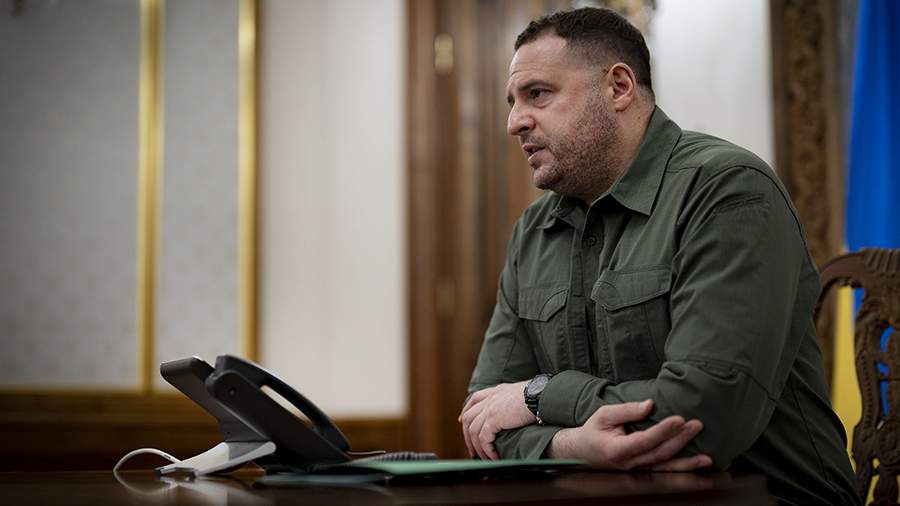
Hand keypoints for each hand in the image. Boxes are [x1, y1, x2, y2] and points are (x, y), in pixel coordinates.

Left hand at [458, 381, 533, 459]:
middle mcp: (491, 398)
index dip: (466, 410)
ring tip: (484, 458)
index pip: (475, 399)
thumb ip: (514, 401)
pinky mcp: (493, 418)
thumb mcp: (523, 394)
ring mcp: (490, 407)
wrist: (543, 394)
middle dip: (467, 435)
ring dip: (477, 447)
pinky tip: (494, 457)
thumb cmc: (540, 395)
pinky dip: (487, 450)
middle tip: (472, 450)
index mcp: (497, 390)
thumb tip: (517, 411)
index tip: (462, 421)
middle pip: (469, 417)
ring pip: (473, 431)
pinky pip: (483, 438)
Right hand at [547, 400, 711, 470]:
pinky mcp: (643, 470)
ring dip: (687, 463)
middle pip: (659, 454)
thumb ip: (627, 410)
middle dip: (680, 440)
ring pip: (665, 468)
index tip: (679, 419)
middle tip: (697, 425)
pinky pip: (665, 471)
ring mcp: (637, 470)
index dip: (663, 431)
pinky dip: (683, 470)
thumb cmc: (593, 431)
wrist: (582, 452)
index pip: (644, 440)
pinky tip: (698, 466)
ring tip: (707, 458)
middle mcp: (629, 464)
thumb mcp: (603, 414)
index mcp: (617, 449)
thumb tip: (650, 405)